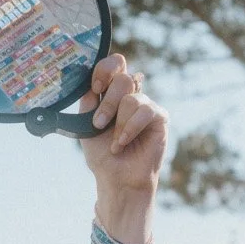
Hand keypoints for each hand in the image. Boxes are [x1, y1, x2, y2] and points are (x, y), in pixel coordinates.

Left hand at [80, 54, 168, 213]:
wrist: (117, 179)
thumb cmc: (102, 155)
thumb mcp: (85, 125)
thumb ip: (88, 101)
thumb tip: (92, 83)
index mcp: (110, 93)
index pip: (113, 65)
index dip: (105, 70)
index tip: (96, 89)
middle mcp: (129, 95)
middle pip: (123, 77)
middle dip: (108, 103)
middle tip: (99, 124)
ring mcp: (145, 105)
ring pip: (132, 97)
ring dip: (119, 123)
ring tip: (115, 143)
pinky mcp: (159, 117)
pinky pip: (146, 111)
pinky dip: (131, 127)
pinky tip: (124, 142)